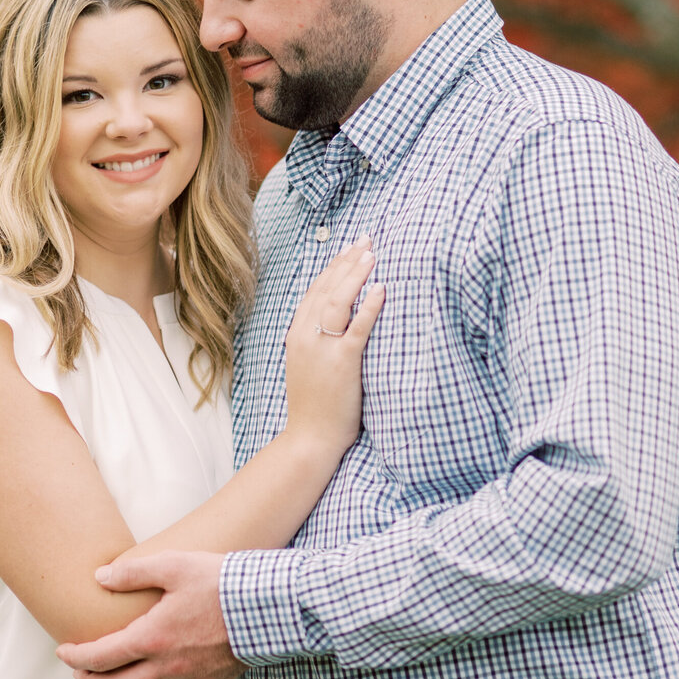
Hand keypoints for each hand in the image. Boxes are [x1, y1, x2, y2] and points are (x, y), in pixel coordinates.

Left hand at [56, 551, 243, 678]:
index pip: (100, 657)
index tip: (63, 653)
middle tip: (79, 674)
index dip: (76, 657)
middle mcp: (167, 666)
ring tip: (120, 674)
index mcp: (152, 638)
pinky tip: (163, 676)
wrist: (270, 608)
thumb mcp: (174, 565)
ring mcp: (190, 678)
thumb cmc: (223, 583)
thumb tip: (101, 577)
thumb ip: (133, 572)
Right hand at [284, 241, 384, 455]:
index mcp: (297, 335)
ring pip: (338, 300)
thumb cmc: (315, 405)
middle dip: (347, 261)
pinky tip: (381, 289)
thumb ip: (317, 342)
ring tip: (373, 255)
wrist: (311, 438)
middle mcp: (306, 337)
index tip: (351, 248)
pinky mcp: (343, 363)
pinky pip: (357, 327)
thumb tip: (335, 323)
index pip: (316, 290)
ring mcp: (323, 349)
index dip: (334, 266)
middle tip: (367, 240)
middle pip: (327, 288)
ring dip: (356, 274)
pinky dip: (369, 305)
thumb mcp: (307, 366)